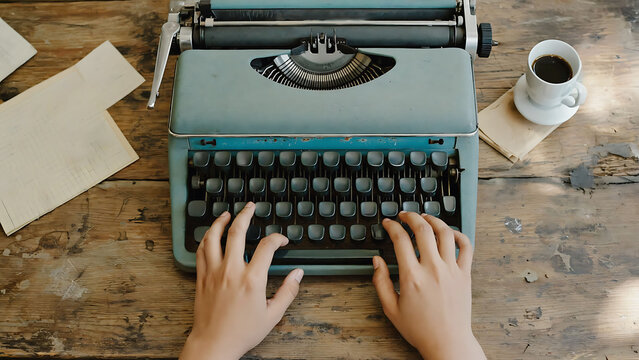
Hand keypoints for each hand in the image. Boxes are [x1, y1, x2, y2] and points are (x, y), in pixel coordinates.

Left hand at [180, 202, 303, 359]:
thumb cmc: (242, 332)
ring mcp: (214, 272)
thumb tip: (298, 274)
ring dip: (220, 221)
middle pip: (237, 232)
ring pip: (213, 237)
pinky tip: (211, 234)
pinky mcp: (202, 277)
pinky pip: (201, 251)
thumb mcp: (273, 315)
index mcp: (252, 279)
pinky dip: (206, 238)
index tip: (281, 240)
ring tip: (227, 214)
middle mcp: (231, 271)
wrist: (214, 344)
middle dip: (246, 215)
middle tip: (250, 207)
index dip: (277, 238)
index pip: (267, 246)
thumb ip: (288, 292)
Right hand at [372, 212, 484, 359]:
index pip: (400, 240)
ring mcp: (451, 270)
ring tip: (426, 217)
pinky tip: (449, 233)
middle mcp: (433, 269)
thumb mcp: (391, 308)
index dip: (392, 227)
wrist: (448, 342)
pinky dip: (459, 234)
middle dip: (411, 217)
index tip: (389, 224)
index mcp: (412, 277)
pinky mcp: (465, 274)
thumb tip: (377, 261)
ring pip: (445, 233)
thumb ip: (380, 282)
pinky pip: (466, 246)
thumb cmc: (420, 329)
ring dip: (434, 220)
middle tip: (405, 215)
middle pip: (423, 230)